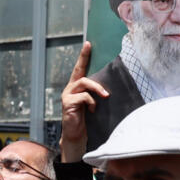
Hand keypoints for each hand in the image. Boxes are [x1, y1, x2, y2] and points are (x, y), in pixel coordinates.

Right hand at [60, 41, 108, 161]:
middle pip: (79, 71)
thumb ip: (97, 94)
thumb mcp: (93, 103)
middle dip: (85, 59)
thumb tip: (112, 85)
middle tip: (92, 51)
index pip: (80, 68)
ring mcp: (67, 95)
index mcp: (76, 87)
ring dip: (97, 88)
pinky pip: (83, 97)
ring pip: (84, 82)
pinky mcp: (67, 103)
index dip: (84, 56)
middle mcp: (70, 88)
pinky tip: (93, 109)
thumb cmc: (87, 120)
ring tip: (105, 96)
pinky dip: (91, 102)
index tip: (88, 43)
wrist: (77, 135)